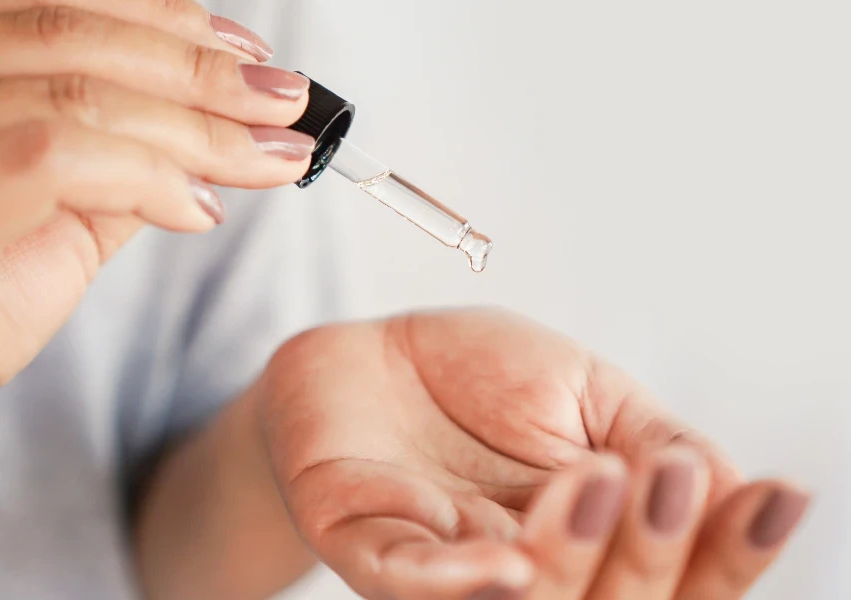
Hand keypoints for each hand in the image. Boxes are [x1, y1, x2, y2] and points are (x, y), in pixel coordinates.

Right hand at [0, 0, 313, 461]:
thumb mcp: (60, 217)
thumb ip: (116, 159)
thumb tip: (206, 124)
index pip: (55, 8)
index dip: (162, 20)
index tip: (250, 57)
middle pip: (67, 33)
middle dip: (202, 72)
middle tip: (286, 104)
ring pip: (74, 91)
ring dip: (202, 127)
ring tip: (274, 158)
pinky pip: (53, 158)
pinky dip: (148, 176)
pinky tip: (201, 210)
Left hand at [259, 309, 809, 598]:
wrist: (375, 351)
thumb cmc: (477, 375)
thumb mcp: (585, 393)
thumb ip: (655, 438)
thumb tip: (736, 488)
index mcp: (587, 537)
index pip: (667, 570)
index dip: (725, 549)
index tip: (776, 500)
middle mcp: (524, 568)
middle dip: (651, 550)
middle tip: (667, 477)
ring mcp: (445, 563)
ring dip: (571, 554)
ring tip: (603, 479)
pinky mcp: (366, 544)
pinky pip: (409, 578)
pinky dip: (457, 579)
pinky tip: (509, 560)